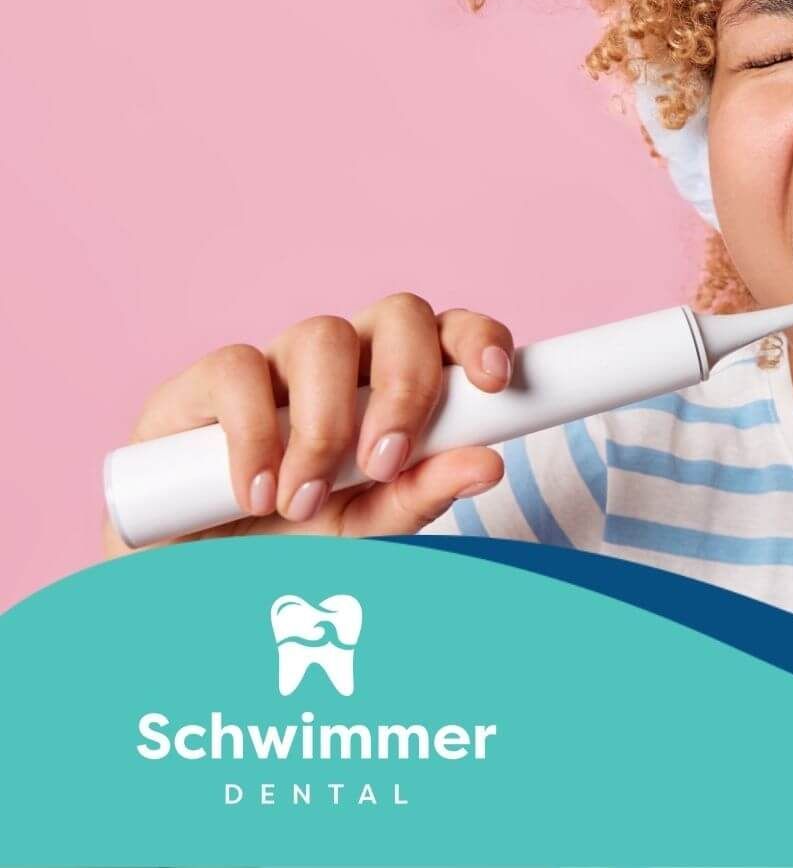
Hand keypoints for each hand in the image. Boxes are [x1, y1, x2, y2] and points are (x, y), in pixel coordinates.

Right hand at [102, 293, 511, 556]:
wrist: (199, 575)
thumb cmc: (296, 539)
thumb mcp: (367, 527)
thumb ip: (422, 494)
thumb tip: (489, 463)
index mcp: (399, 382)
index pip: (452, 332)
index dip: (478, 339)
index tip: (495, 383)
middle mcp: (348, 360)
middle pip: (399, 316)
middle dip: (404, 384)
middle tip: (386, 463)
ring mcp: (279, 362)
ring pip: (322, 335)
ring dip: (324, 424)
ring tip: (304, 502)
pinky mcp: (206, 380)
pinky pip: (239, 369)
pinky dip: (253, 434)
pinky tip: (255, 492)